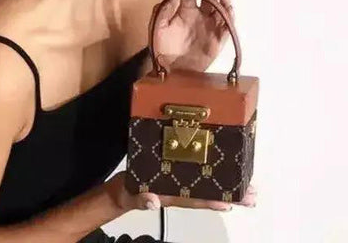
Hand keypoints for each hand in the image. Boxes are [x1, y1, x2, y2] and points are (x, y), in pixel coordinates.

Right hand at [109, 171, 255, 211]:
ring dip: (229, 188)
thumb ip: (139, 199)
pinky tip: (227, 175)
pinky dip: (215, 175)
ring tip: (248, 189)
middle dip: (231, 196)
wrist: (121, 188)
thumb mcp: (129, 195)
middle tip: (251, 197)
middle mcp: (179, 189)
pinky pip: (200, 175)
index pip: (195, 199)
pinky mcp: (177, 171)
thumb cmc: (126, 191)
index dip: (212, 200)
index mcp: (170, 194)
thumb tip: (152, 201)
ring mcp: (180, 181)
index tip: (231, 202)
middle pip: (209, 193)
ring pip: (209, 185)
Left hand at [152, 0, 234, 73]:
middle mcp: (200, 17)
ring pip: (220, 9)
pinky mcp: (218, 39)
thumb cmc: (162, 48)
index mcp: (185, 11)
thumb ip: (161, 11)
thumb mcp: (157, 27)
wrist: (171, 70)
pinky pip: (227, 26)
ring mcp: (210, 27)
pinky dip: (230, 16)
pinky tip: (228, 7)